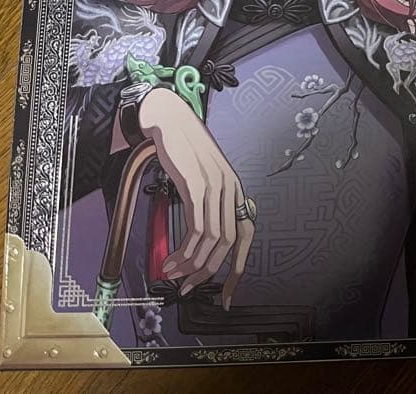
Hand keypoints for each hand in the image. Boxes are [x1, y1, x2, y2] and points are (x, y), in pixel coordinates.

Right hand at [139, 87, 253, 308]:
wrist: (170, 121)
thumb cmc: (183, 152)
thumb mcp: (202, 179)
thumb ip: (207, 204)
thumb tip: (197, 239)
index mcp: (235, 190)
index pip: (246, 235)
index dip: (238, 267)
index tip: (227, 294)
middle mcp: (231, 190)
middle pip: (230, 243)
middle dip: (210, 273)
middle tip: (189, 288)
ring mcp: (216, 187)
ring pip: (213, 240)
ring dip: (191, 264)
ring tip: (171, 274)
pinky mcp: (197, 186)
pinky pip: (197, 228)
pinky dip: (185, 250)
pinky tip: (170, 259)